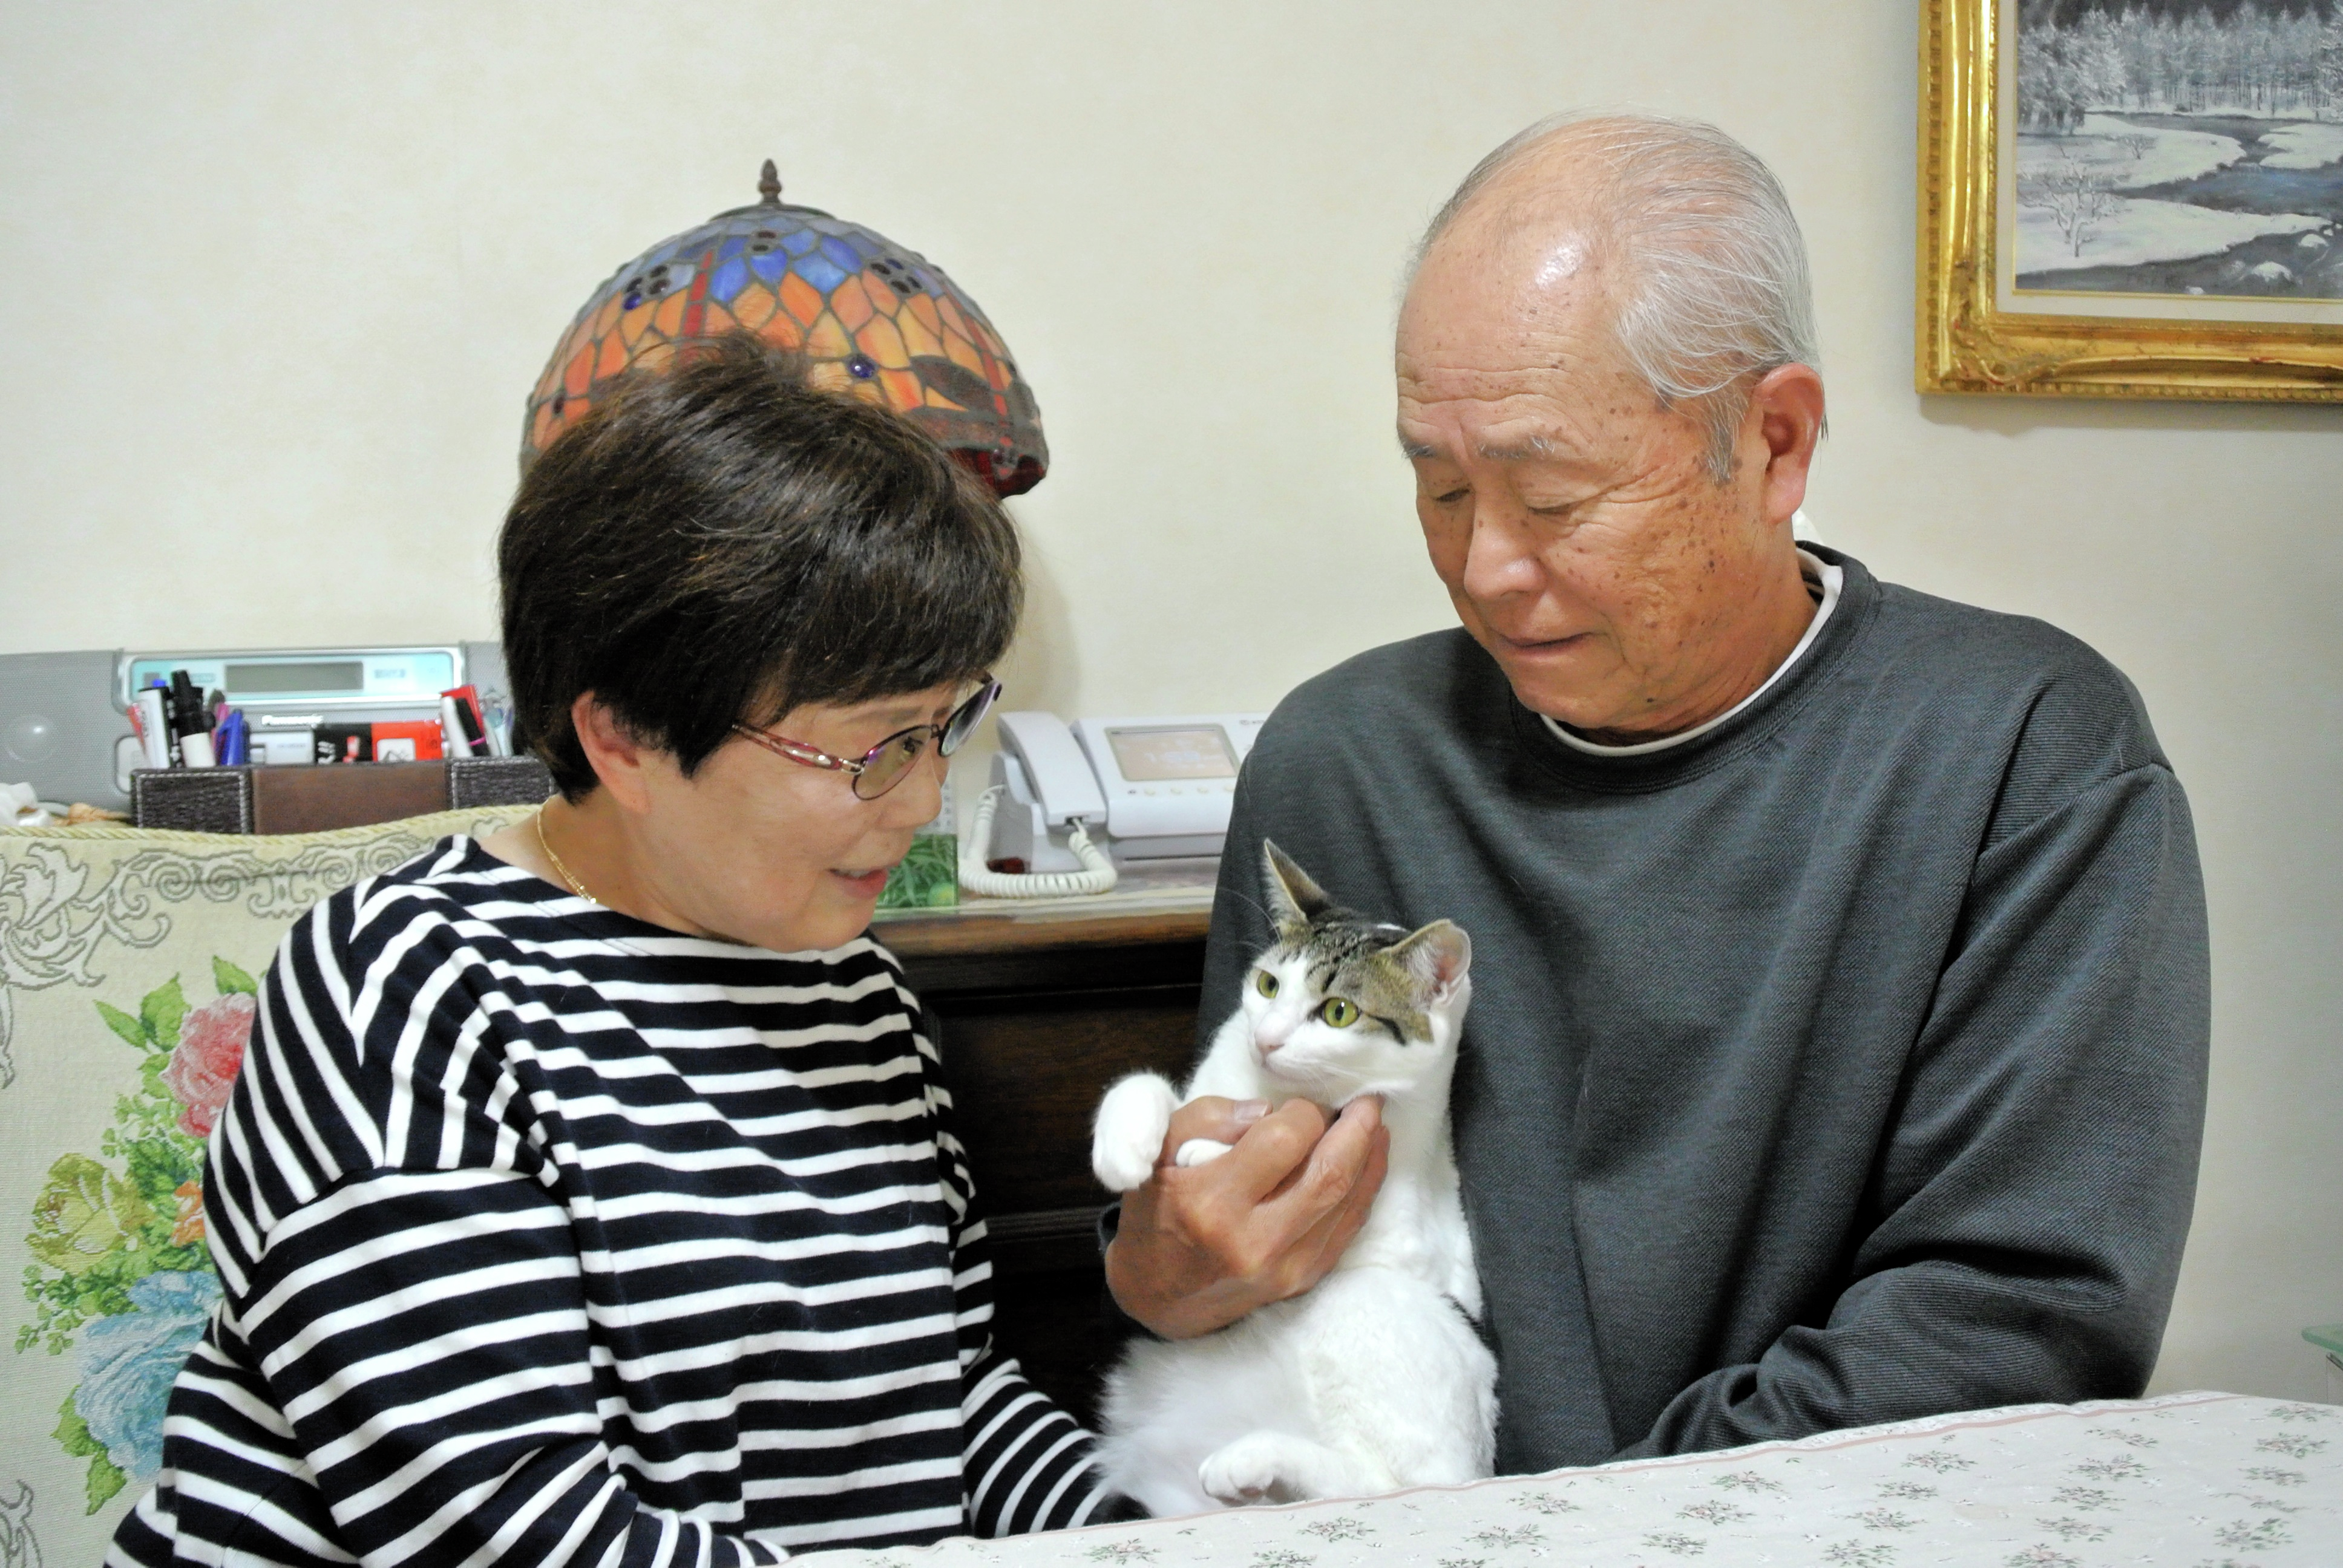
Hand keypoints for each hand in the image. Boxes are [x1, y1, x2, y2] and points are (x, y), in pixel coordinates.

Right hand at [1104, 1094, 1388, 1339]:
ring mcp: (1281, 1270)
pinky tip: (1368, 1165)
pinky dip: (1364, 1192)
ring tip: (1374, 1125)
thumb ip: (1206, 1118)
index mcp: (1210, 1202)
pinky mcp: (1299, 1284)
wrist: (1152, 1296)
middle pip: (1328, 1172)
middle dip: (1357, 1128)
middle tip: (1366, 1099)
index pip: (1283, 1140)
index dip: (1303, 1112)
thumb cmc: (1153, 1213)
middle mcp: (1252, 1242)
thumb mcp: (1154, 1152)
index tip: (1298, 1103)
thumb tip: (1267, 1111)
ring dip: (1369, 1157)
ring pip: (1346, 1202)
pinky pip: (1346, 1231)